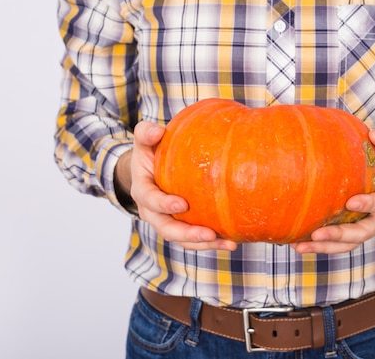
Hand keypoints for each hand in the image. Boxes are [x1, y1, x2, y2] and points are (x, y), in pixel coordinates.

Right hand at [116, 121, 237, 250]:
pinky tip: (231, 241)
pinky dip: (211, 242)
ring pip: (183, 240)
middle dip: (188, 234)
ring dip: (204, 244)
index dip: (164, 204)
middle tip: (209, 233)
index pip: (151, 200)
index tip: (182, 204)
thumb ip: (146, 133)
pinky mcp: (180, 227)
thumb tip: (156, 130)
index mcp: (142, 191)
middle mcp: (152, 212)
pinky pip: (193, 240)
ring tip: (228, 243)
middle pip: (167, 229)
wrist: (147, 171)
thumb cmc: (149, 153)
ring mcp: (166, 222)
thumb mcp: (144, 141)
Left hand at [292, 126, 374, 254]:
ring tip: (301, 245)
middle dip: (341, 234)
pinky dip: (319, 246)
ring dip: (325, 247)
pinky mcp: (353, 232)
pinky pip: (338, 244)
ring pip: (348, 244)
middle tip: (318, 234)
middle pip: (363, 232)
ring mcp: (368, 227)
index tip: (351, 202)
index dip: (369, 205)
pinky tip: (298, 244)